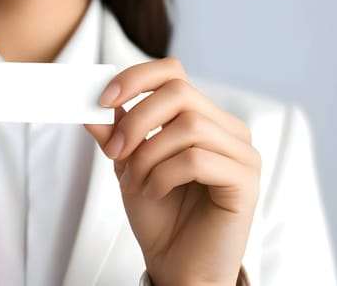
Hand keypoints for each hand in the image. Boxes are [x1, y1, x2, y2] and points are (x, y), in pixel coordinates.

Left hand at [85, 57, 260, 285]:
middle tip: (113, 152)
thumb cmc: (158, 214)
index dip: (135, 78)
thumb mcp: (127, 165)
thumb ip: (114, 133)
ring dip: (148, 155)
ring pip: (188, 126)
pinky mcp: (246, 180)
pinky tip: (156, 192)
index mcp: (200, 118)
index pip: (173, 72)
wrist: (177, 265)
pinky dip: (165, 175)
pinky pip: (197, 159)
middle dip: (136, 121)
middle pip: (179, 93)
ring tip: (136, 182)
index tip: (103, 100)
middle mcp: (226, 128)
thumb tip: (90, 104)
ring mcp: (241, 153)